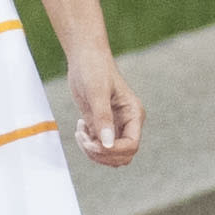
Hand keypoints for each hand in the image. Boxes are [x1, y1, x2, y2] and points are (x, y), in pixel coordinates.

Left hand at [67, 51, 143, 166]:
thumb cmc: (94, 70)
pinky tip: (80, 126)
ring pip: (110, 155)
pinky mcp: (102, 126)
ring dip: (93, 151)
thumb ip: (103, 118)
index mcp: (133, 115)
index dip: (112, 150)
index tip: (92, 142)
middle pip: (122, 155)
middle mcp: (128, 123)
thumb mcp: (97, 92)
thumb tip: (107, 145)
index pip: (131, 145)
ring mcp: (115, 126)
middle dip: (101, 154)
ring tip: (81, 132)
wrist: (85, 59)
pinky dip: (88, 144)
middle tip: (84, 138)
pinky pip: (99, 147)